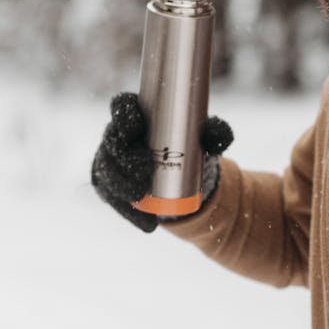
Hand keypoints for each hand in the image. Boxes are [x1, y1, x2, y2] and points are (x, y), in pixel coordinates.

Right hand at [91, 92, 232, 232]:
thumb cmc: (191, 150)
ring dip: (122, 184)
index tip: (137, 125)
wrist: (186, 183)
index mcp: (137, 115)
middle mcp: (118, 136)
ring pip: (109, 172)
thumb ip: (216, 133)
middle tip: (144, 167)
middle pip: (112, 141)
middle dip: (124, 156)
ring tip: (140, 194)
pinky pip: (116, 201)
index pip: (122, 106)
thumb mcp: (205, 140)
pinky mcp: (111, 189)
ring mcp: (110, 163)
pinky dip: (132, 213)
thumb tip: (219, 134)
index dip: (123, 114)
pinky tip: (146, 222)